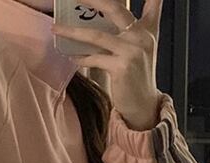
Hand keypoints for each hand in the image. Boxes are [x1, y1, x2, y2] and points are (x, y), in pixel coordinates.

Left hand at [51, 0, 163, 129]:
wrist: (143, 105)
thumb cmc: (136, 77)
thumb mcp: (139, 49)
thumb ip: (130, 29)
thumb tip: (101, 19)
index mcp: (147, 29)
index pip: (153, 3)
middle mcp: (142, 36)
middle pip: (114, 8)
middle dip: (92, 0)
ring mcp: (132, 51)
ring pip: (96, 35)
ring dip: (72, 31)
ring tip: (56, 28)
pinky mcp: (122, 67)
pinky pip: (94, 59)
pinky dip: (81, 58)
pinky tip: (71, 57)